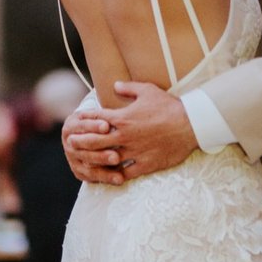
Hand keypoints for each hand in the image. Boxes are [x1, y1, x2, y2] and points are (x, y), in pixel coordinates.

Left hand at [62, 84, 197, 186]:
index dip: (84, 120)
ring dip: (95, 160)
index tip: (76, 122)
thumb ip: (128, 88)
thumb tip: (114, 85)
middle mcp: (125, 136)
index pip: (96, 119)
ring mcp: (134, 151)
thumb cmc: (169, 106)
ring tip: (85, 162)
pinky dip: (116, 174)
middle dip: (81, 142)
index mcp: (123, 118)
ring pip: (107, 159)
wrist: (191, 124)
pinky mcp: (145, 164)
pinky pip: (126, 172)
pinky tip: (110, 176)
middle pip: (95, 141)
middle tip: (71, 144)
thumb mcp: (148, 91)